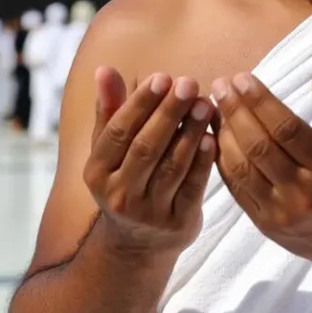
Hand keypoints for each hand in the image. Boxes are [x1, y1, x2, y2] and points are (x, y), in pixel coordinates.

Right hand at [83, 67, 215, 254]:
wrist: (137, 243)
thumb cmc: (124, 179)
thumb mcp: (109, 150)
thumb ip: (110, 109)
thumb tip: (105, 69)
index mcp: (97, 172)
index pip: (119, 132)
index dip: (141, 103)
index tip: (162, 77)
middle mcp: (118, 195)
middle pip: (146, 147)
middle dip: (169, 112)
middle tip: (189, 83)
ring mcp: (148, 213)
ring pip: (172, 166)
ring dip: (191, 131)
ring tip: (206, 103)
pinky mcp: (176, 224)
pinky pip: (192, 187)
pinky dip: (203, 161)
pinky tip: (213, 136)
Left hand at [210, 68, 311, 267]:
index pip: (288, 129)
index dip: (261, 101)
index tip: (242, 78)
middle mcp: (306, 192)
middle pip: (260, 145)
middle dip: (235, 110)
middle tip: (221, 85)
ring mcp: (282, 212)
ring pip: (242, 166)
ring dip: (223, 132)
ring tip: (214, 106)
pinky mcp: (264, 224)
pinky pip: (235, 186)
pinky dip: (221, 158)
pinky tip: (215, 134)